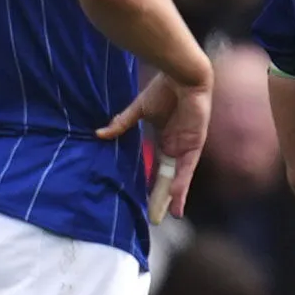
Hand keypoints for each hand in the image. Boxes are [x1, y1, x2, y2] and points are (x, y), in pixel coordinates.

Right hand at [100, 70, 213, 220]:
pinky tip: (176, 196)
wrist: (183, 76)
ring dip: (175, 196)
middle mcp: (176, 148)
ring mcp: (186, 147)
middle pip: (169, 179)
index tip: (146, 203)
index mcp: (165, 141)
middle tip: (155, 218)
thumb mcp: (139, 110)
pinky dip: (182, 181)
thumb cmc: (164, 89)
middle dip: (163, 199)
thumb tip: (99, 134)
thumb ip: (122, 124)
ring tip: (169, 214)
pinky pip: (187, 167)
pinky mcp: (194, 143)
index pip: (158, 171)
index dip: (153, 187)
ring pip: (179, 177)